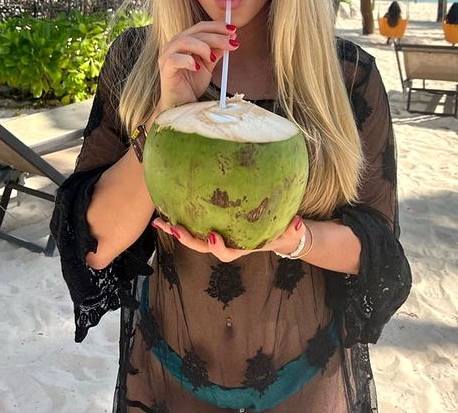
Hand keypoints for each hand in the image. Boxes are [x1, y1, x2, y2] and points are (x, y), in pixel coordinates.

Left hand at [152, 214, 306, 262]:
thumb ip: (293, 230)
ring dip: (176, 230)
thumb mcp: (291, 232)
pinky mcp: (213, 224)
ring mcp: (218, 235)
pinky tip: (169, 204)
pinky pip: (195, 222)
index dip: (217, 247)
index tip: (212, 235)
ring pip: (193, 236)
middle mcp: (226, 243)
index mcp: (241, 247)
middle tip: (173, 227)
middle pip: (201, 246)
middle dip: (186, 238)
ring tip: (160, 220)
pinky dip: (182, 216)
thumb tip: (297, 222)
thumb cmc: (285, 233)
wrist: (280, 233)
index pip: (227, 252)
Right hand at [153, 21, 239, 113]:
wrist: (181, 105)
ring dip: (202, 47)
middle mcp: (174, 45)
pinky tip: (197, 67)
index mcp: (184, 41)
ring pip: (184, 41)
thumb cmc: (191, 84)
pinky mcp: (165, 68)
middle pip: (195, 32)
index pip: (201, 27)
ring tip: (212, 59)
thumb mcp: (208, 65)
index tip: (233, 31)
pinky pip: (175, 59)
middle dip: (216, 36)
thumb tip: (230, 40)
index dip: (217, 27)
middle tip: (231, 43)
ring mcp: (167, 55)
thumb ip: (215, 52)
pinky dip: (188, 61)